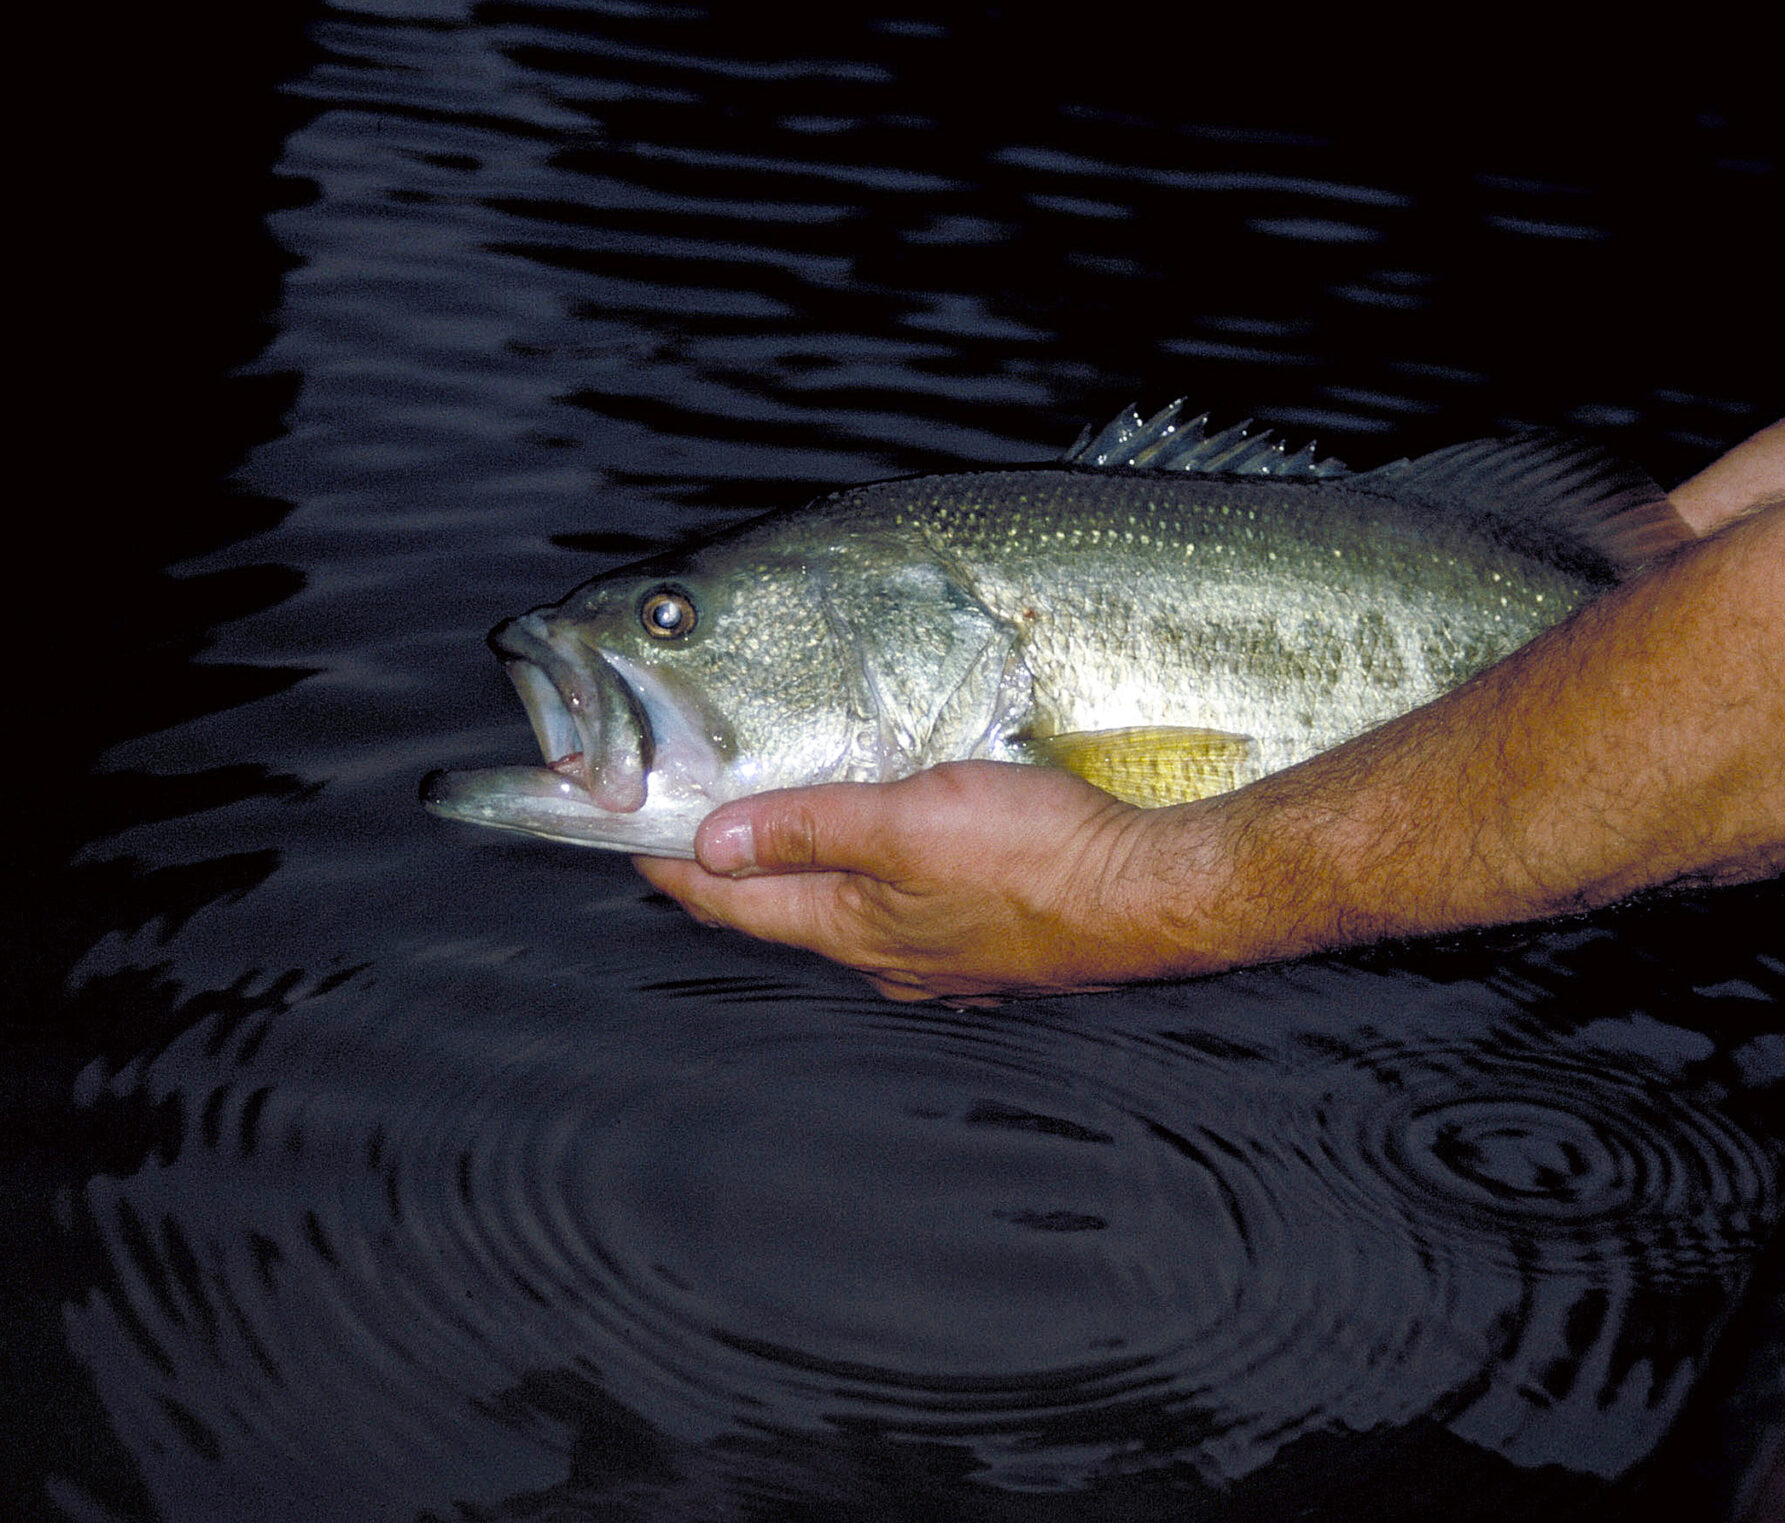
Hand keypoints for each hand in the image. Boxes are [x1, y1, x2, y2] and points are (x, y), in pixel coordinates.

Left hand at [632, 761, 1219, 1000]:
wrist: (1153, 898)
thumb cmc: (1040, 858)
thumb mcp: (908, 819)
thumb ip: (809, 824)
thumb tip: (715, 842)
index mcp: (855, 930)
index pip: (733, 903)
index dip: (674, 868)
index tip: (630, 839)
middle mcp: (889, 961)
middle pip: (786, 914)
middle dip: (737, 872)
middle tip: (698, 821)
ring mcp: (944, 964)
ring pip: (851, 918)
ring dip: (811, 877)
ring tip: (788, 828)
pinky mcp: (993, 948)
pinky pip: (910, 919)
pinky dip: (879, 886)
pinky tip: (900, 860)